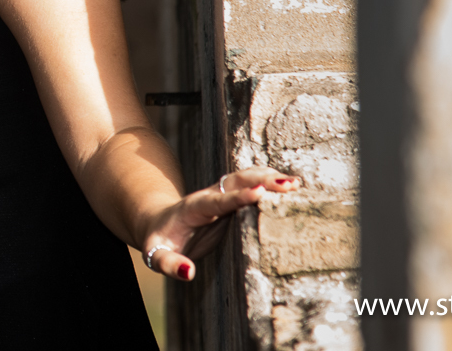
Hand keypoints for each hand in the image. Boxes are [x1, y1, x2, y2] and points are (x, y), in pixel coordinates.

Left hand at [141, 168, 299, 280]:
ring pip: (245, 178)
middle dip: (261, 181)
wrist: (160, 225)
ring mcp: (221, 195)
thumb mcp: (157, 256)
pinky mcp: (230, 199)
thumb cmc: (160, 243)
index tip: (259, 192)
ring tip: (295, 183)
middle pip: (236, 182)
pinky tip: (289, 185)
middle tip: (288, 185)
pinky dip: (269, 182)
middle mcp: (209, 196)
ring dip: (268, 177)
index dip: (238, 196)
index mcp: (194, 208)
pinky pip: (250, 185)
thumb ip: (170, 264)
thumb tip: (189, 273)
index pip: (217, 201)